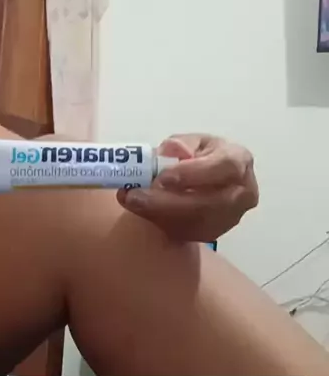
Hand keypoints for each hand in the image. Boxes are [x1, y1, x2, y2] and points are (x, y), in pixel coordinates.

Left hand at [117, 134, 258, 241]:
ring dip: (160, 215)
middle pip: (210, 203)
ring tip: (132, 202)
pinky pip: (187, 233)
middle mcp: (243, 192)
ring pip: (196, 223)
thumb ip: (180, 145)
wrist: (204, 179)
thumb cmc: (197, 156)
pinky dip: (160, 223)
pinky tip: (141, 210)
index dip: (194, 174)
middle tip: (135, 197)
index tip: (162, 178)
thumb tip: (171, 151)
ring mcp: (230, 217)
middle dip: (168, 202)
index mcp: (239, 160)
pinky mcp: (214, 233)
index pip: (224, 167)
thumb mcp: (189, 142)